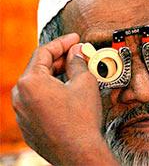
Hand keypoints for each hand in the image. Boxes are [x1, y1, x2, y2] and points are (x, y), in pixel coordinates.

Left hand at [12, 33, 117, 164]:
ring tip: (74, 71)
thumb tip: (77, 51)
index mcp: (30, 82)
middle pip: (39, 67)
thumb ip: (78, 61)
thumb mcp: (84, 82)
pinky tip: (67, 91)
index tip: (74, 38)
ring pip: (38, 84)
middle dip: (60, 58)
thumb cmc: (81, 118)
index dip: (62, 42)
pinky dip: (51, 90)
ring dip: (55, 74)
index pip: (44, 52)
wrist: (79, 153)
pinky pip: (37, 100)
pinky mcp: (28, 124)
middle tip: (78, 54)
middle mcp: (20, 96)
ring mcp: (21, 112)